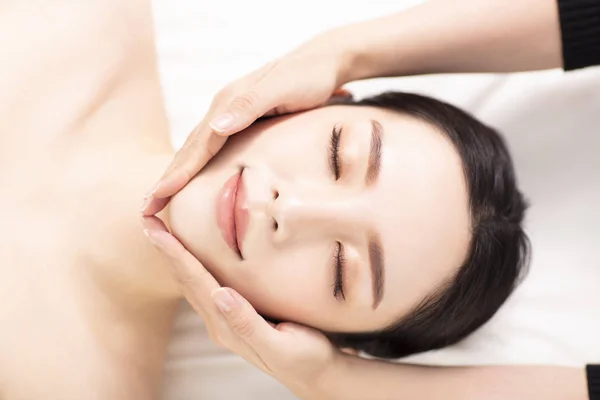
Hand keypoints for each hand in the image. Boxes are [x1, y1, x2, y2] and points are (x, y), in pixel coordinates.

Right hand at [141, 31, 352, 215]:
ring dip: (178, 172)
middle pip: (190, 148)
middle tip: (146, 207)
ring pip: (197, 147)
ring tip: (161, 196)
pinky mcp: (241, 118)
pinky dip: (197, 164)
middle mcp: (223, 108)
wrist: (323, 61)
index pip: (198, 146)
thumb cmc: (308, 77)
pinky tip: (193, 177)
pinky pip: (212, 146)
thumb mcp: (282, 89)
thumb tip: (215, 126)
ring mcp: (231, 113)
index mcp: (228, 103)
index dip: (178, 173)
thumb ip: (249, 106)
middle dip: (168, 178)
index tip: (158, 197)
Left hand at [141, 215, 338, 398]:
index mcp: (227, 326)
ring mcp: (226, 320)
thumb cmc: (307, 360)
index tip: (157, 230)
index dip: (176, 255)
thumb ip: (248, 323)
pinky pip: (207, 286)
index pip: (197, 282)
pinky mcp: (237, 317)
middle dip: (166, 250)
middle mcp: (220, 323)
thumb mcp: (281, 346)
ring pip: (193, 282)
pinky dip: (193, 266)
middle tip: (148, 219)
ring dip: (175, 257)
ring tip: (161, 232)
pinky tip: (192, 256)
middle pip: (186, 280)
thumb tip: (221, 294)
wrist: (320, 377)